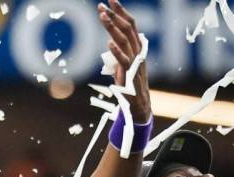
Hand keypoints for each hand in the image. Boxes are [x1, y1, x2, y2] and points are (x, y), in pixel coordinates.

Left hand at [98, 0, 150, 122]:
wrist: (138, 103)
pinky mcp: (129, 74)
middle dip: (115, 15)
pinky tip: (109, 42)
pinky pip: (123, 60)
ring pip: (124, 40)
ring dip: (112, 27)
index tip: (110, 1)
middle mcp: (138, 51)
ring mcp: (135, 62)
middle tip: (102, 5)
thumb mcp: (124, 63)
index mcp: (137, 46)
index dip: (120, 12)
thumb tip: (111, 39)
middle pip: (127, 28)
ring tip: (102, 17)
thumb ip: (119, 51)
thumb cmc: (129, 83)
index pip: (130, 24)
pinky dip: (116, 50)